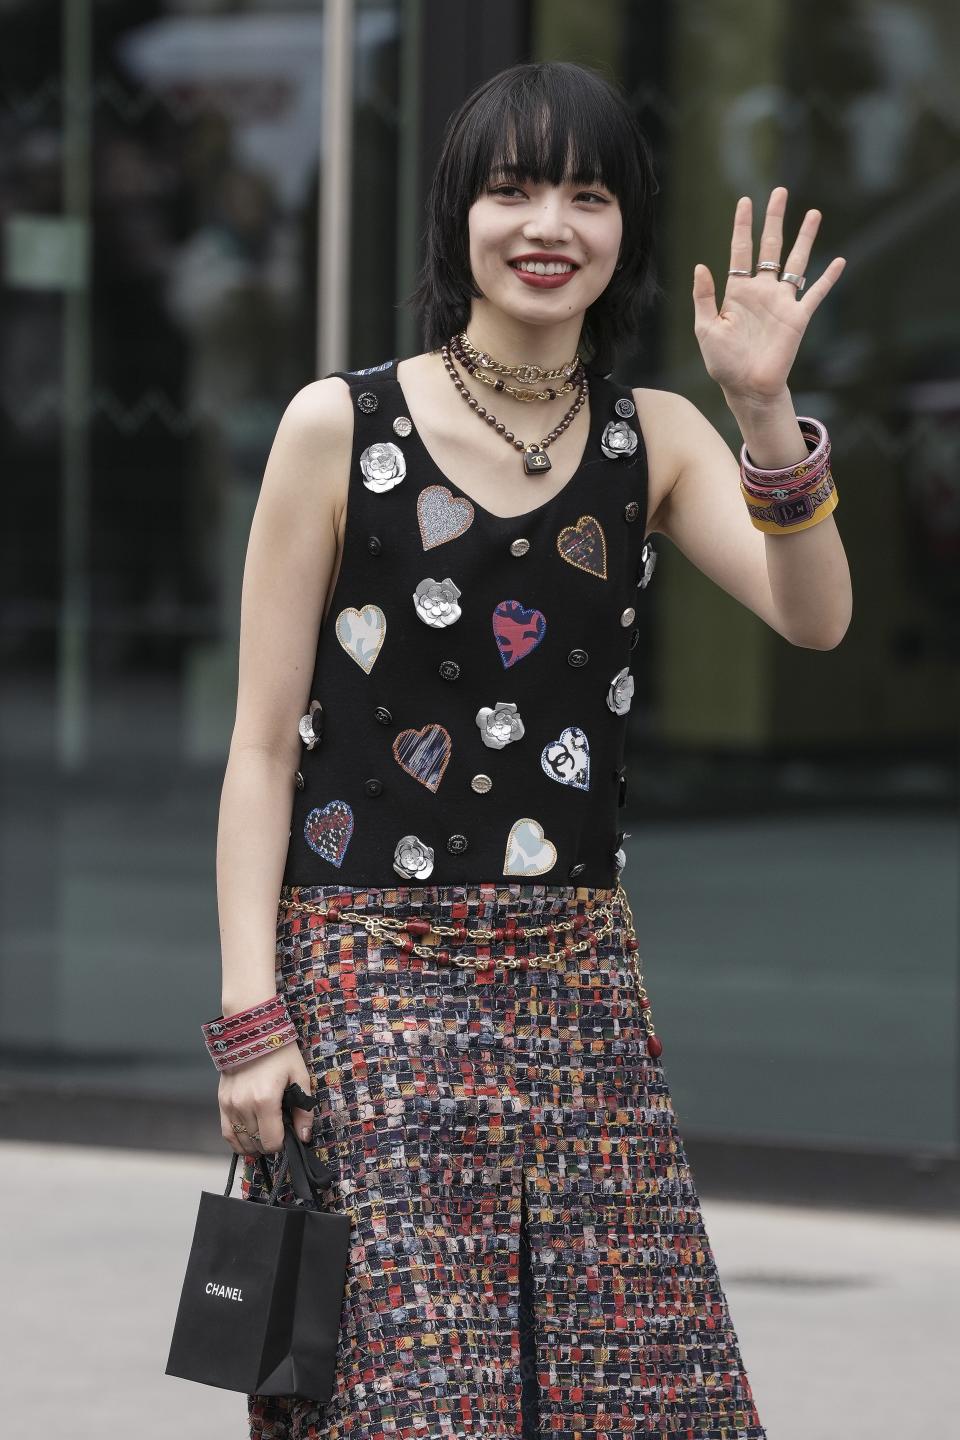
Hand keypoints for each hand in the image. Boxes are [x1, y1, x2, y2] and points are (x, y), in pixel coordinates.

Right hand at [218, 1041, 315, 1156]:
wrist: (253, 1032)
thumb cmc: (280, 1053)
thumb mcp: (300, 1077)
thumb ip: (303, 1110)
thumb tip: (304, 1137)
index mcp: (265, 1100)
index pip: (271, 1142)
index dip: (283, 1144)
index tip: (289, 1135)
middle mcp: (244, 1105)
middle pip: (256, 1144)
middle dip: (270, 1143)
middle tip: (280, 1131)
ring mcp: (229, 1104)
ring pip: (241, 1142)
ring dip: (255, 1144)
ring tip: (266, 1135)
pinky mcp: (222, 1101)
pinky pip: (226, 1132)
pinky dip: (237, 1141)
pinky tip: (248, 1140)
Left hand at [691, 186, 845, 403]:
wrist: (747, 388)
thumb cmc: (724, 362)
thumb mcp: (706, 329)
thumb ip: (704, 297)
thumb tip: (700, 265)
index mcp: (737, 291)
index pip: (741, 250)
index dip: (743, 226)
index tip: (745, 201)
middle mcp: (762, 291)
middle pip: (771, 247)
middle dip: (775, 219)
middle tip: (779, 192)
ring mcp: (782, 302)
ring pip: (796, 262)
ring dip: (805, 238)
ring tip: (813, 213)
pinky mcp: (798, 318)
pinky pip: (815, 294)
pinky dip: (827, 278)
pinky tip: (838, 261)